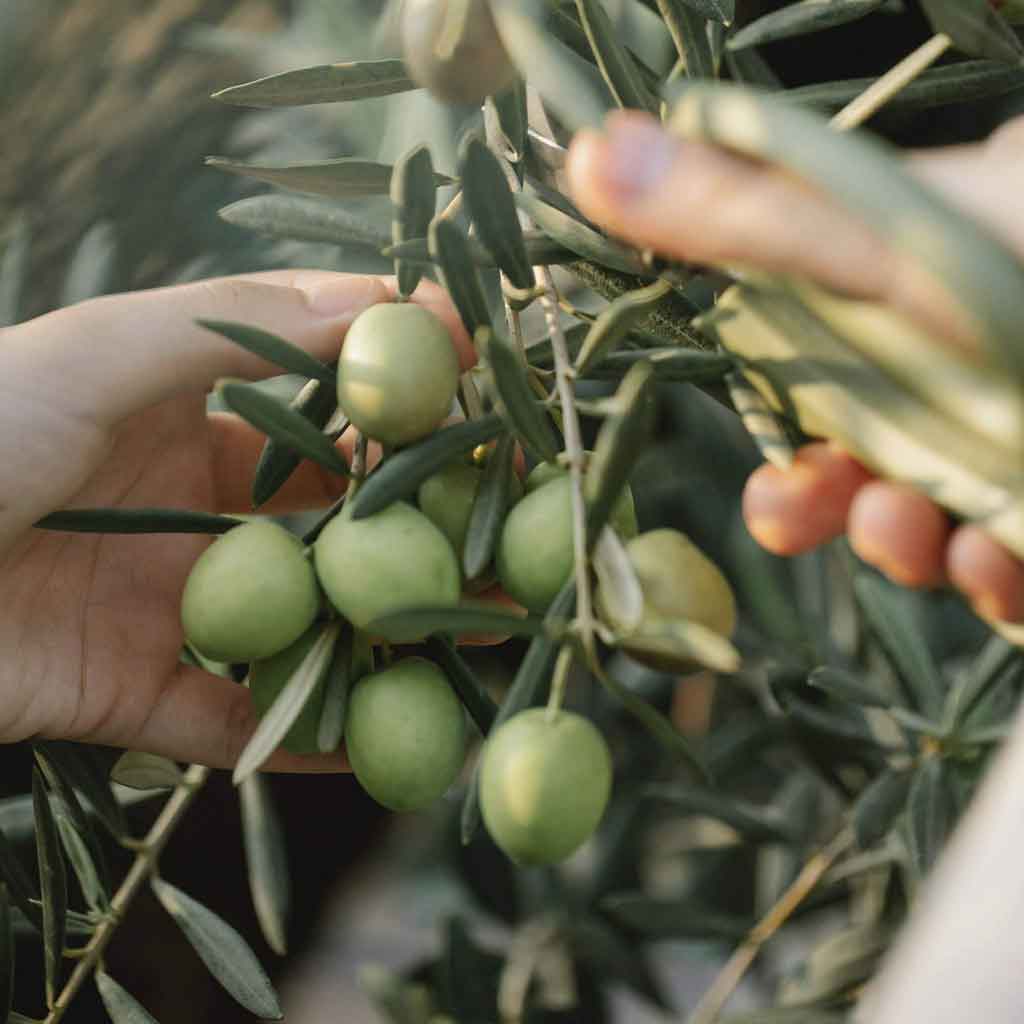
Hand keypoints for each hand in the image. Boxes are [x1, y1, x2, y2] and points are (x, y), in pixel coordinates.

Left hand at [0, 272, 471, 768]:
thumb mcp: (105, 350)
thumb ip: (246, 327)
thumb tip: (388, 299)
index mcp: (192, 418)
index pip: (331, 412)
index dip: (412, 411)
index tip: (493, 411)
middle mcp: (199, 512)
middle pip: (335, 526)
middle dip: (424, 536)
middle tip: (516, 544)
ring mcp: (177, 605)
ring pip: (304, 627)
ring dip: (385, 643)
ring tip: (478, 651)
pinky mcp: (140, 697)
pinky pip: (239, 722)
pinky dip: (305, 739)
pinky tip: (382, 752)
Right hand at [567, 111, 1023, 622]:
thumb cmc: (1019, 247)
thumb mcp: (872, 236)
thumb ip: (735, 218)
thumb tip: (585, 154)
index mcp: (905, 322)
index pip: (824, 404)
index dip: (789, 468)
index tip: (773, 495)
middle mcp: (963, 383)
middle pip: (875, 476)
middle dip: (836, 516)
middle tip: (813, 517)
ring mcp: (1020, 443)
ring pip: (947, 531)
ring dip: (913, 547)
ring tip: (930, 535)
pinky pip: (1022, 571)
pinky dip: (1000, 581)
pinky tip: (999, 561)